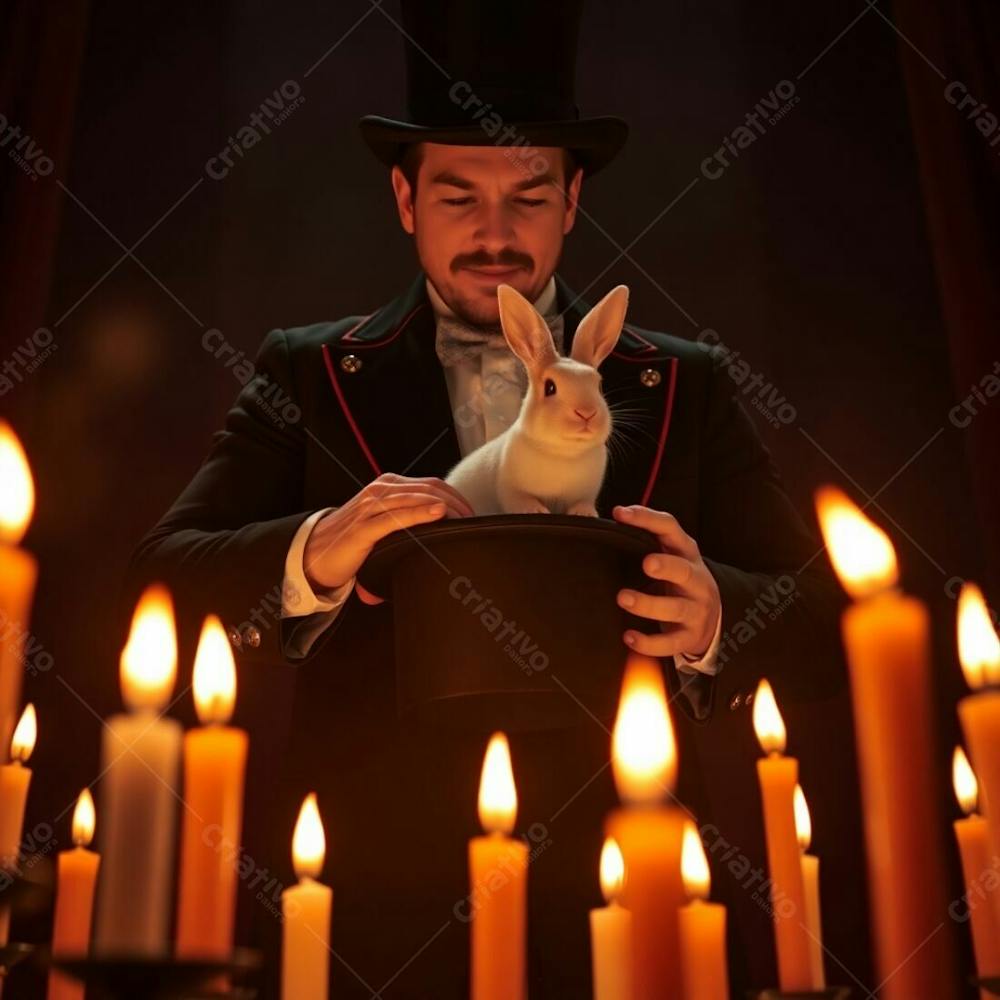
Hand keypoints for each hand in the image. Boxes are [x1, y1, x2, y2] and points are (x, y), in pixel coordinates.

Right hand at [303, 474, 473, 600]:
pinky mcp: (364, 527)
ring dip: (444, 506)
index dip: (456, 496)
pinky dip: (421, 513)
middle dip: (456, 502)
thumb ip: (407, 518)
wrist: (314, 553)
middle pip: (429, 488)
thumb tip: (439, 527)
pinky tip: (438, 514)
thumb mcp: (383, 521)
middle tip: (473, 520)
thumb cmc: (352, 539)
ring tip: (463, 518)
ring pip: (416, 497)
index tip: (472, 513)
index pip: (431, 484)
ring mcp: (371, 506)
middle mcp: (380, 490)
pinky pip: (397, 517)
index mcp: (387, 486)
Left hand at [611, 504, 720, 658]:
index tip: (620, 513)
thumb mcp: (671, 556)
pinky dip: (649, 643)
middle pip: (684, 570)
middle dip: (667, 566)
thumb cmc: (680, 581)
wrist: (712, 619)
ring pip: (676, 607)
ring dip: (649, 604)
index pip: (671, 529)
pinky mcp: (688, 637)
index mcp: (686, 553)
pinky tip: (629, 637)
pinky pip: (669, 642)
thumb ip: (646, 539)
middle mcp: (695, 580)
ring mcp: (695, 610)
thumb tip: (610, 518)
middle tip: (646, 564)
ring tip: (623, 598)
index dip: (647, 519)